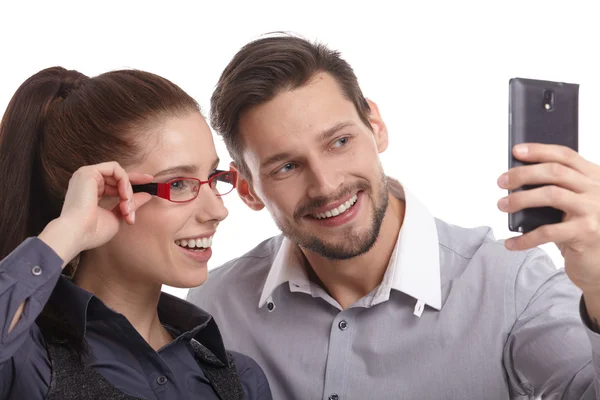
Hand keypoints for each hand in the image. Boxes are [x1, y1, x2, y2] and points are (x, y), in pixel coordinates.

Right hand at [39, 162, 152, 264]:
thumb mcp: (118, 216)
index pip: (114, 182)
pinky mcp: (88, 172)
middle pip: (118, 176)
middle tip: (146, 195)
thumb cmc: (93, 231)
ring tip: (126, 206)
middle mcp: (87, 182)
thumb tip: (147, 195)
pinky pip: (115, 169)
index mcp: (91, 192)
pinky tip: (124, 196)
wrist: (77, 234)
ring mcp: (86, 175)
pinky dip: (124, 181)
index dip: (132, 182)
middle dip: (132, 190)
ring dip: (128, 189)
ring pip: (119, 174)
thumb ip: (130, 204)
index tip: (149, 182)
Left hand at [497, 143, 599, 293]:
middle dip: (524, 174)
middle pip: (555, 172)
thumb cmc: (580, 229)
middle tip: (501, 181)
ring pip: (551, 195)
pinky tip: (511, 243)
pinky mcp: (586, 233)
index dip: (539, 150)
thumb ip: (556, 189)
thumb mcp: (571, 204)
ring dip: (520, 199)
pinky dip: (525, 238)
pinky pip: (547, 231)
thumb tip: (516, 178)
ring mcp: (593, 210)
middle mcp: (597, 190)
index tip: (516, 151)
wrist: (599, 263)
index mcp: (594, 177)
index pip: (565, 156)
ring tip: (502, 205)